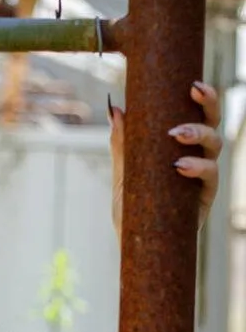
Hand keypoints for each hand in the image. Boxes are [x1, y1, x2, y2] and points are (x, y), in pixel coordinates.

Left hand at [109, 81, 221, 241]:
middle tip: (195, 91)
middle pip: (214, 124)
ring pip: (216, 146)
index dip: (201, 97)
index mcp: (181, 149)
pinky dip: (199, 168)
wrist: (133, 248)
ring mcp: (203, 179)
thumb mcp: (122, 176)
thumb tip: (116, 110)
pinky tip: (181, 165)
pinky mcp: (204, 200)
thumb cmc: (130, 211)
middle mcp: (197, 159)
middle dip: (209, 104)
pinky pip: (211, 179)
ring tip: (177, 135)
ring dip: (200, 134)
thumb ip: (122, 146)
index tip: (192, 83)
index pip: (196, 116)